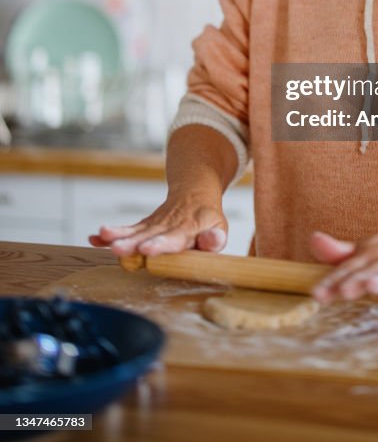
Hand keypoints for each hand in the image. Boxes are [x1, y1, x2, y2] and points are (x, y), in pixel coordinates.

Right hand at [88, 192, 227, 256]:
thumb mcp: (219, 227)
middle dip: (133, 243)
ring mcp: (154, 224)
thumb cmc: (207, 219)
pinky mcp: (144, 226)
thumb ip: (215, 238)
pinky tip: (95, 238)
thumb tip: (211, 241)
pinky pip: (127, 230)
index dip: (162, 244)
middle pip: (150, 235)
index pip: (175, 237)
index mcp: (189, 227)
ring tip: (103, 237)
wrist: (194, 192)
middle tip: (119, 249)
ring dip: (118, 235)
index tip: (147, 249)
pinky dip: (111, 234)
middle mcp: (168, 225)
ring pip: (135, 231)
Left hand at [309, 219, 377, 303]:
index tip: (317, 294)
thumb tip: (313, 240)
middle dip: (358, 279)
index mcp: (373, 252)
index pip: (350, 266)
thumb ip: (340, 253)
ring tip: (372, 286)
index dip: (334, 279)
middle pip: (372, 270)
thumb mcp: (368, 250)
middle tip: (343, 290)